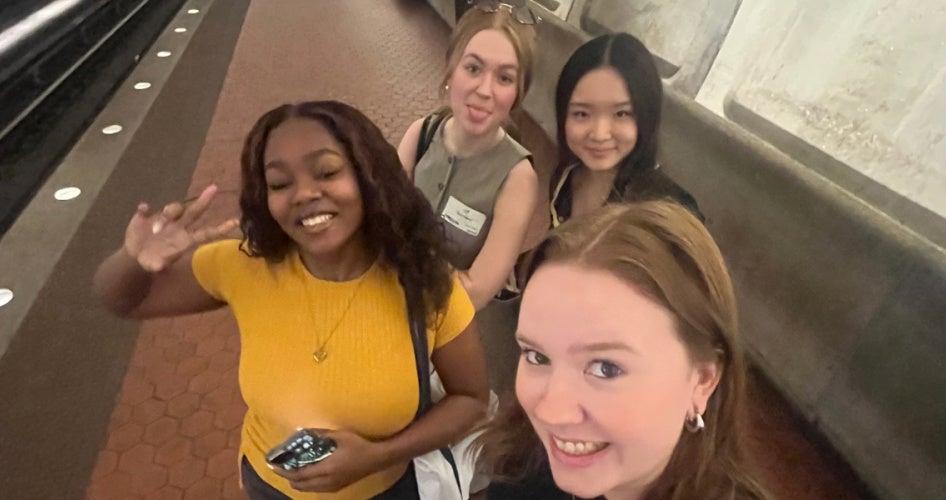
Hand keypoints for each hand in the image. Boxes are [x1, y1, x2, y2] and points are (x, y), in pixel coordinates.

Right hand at [124, 185, 237, 271]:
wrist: (135, 256)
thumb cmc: (152, 260)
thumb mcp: (154, 265)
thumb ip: (157, 265)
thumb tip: (159, 266)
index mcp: (185, 239)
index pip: (206, 232)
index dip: (220, 228)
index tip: (236, 222)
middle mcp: (179, 227)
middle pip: (194, 212)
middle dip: (204, 200)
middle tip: (214, 188)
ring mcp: (164, 219)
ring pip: (174, 208)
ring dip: (167, 214)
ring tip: (154, 231)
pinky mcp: (146, 216)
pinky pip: (147, 208)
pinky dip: (145, 209)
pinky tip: (142, 210)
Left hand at [272, 429, 396, 492]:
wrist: (377, 458)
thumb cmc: (358, 445)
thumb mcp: (339, 436)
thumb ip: (321, 435)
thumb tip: (304, 432)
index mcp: (326, 469)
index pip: (298, 475)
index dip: (284, 471)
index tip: (274, 464)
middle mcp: (326, 482)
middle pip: (299, 485)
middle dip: (288, 477)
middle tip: (283, 465)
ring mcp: (332, 487)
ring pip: (307, 489)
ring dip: (298, 481)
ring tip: (294, 468)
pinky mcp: (337, 487)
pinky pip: (316, 488)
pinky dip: (308, 482)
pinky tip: (310, 472)